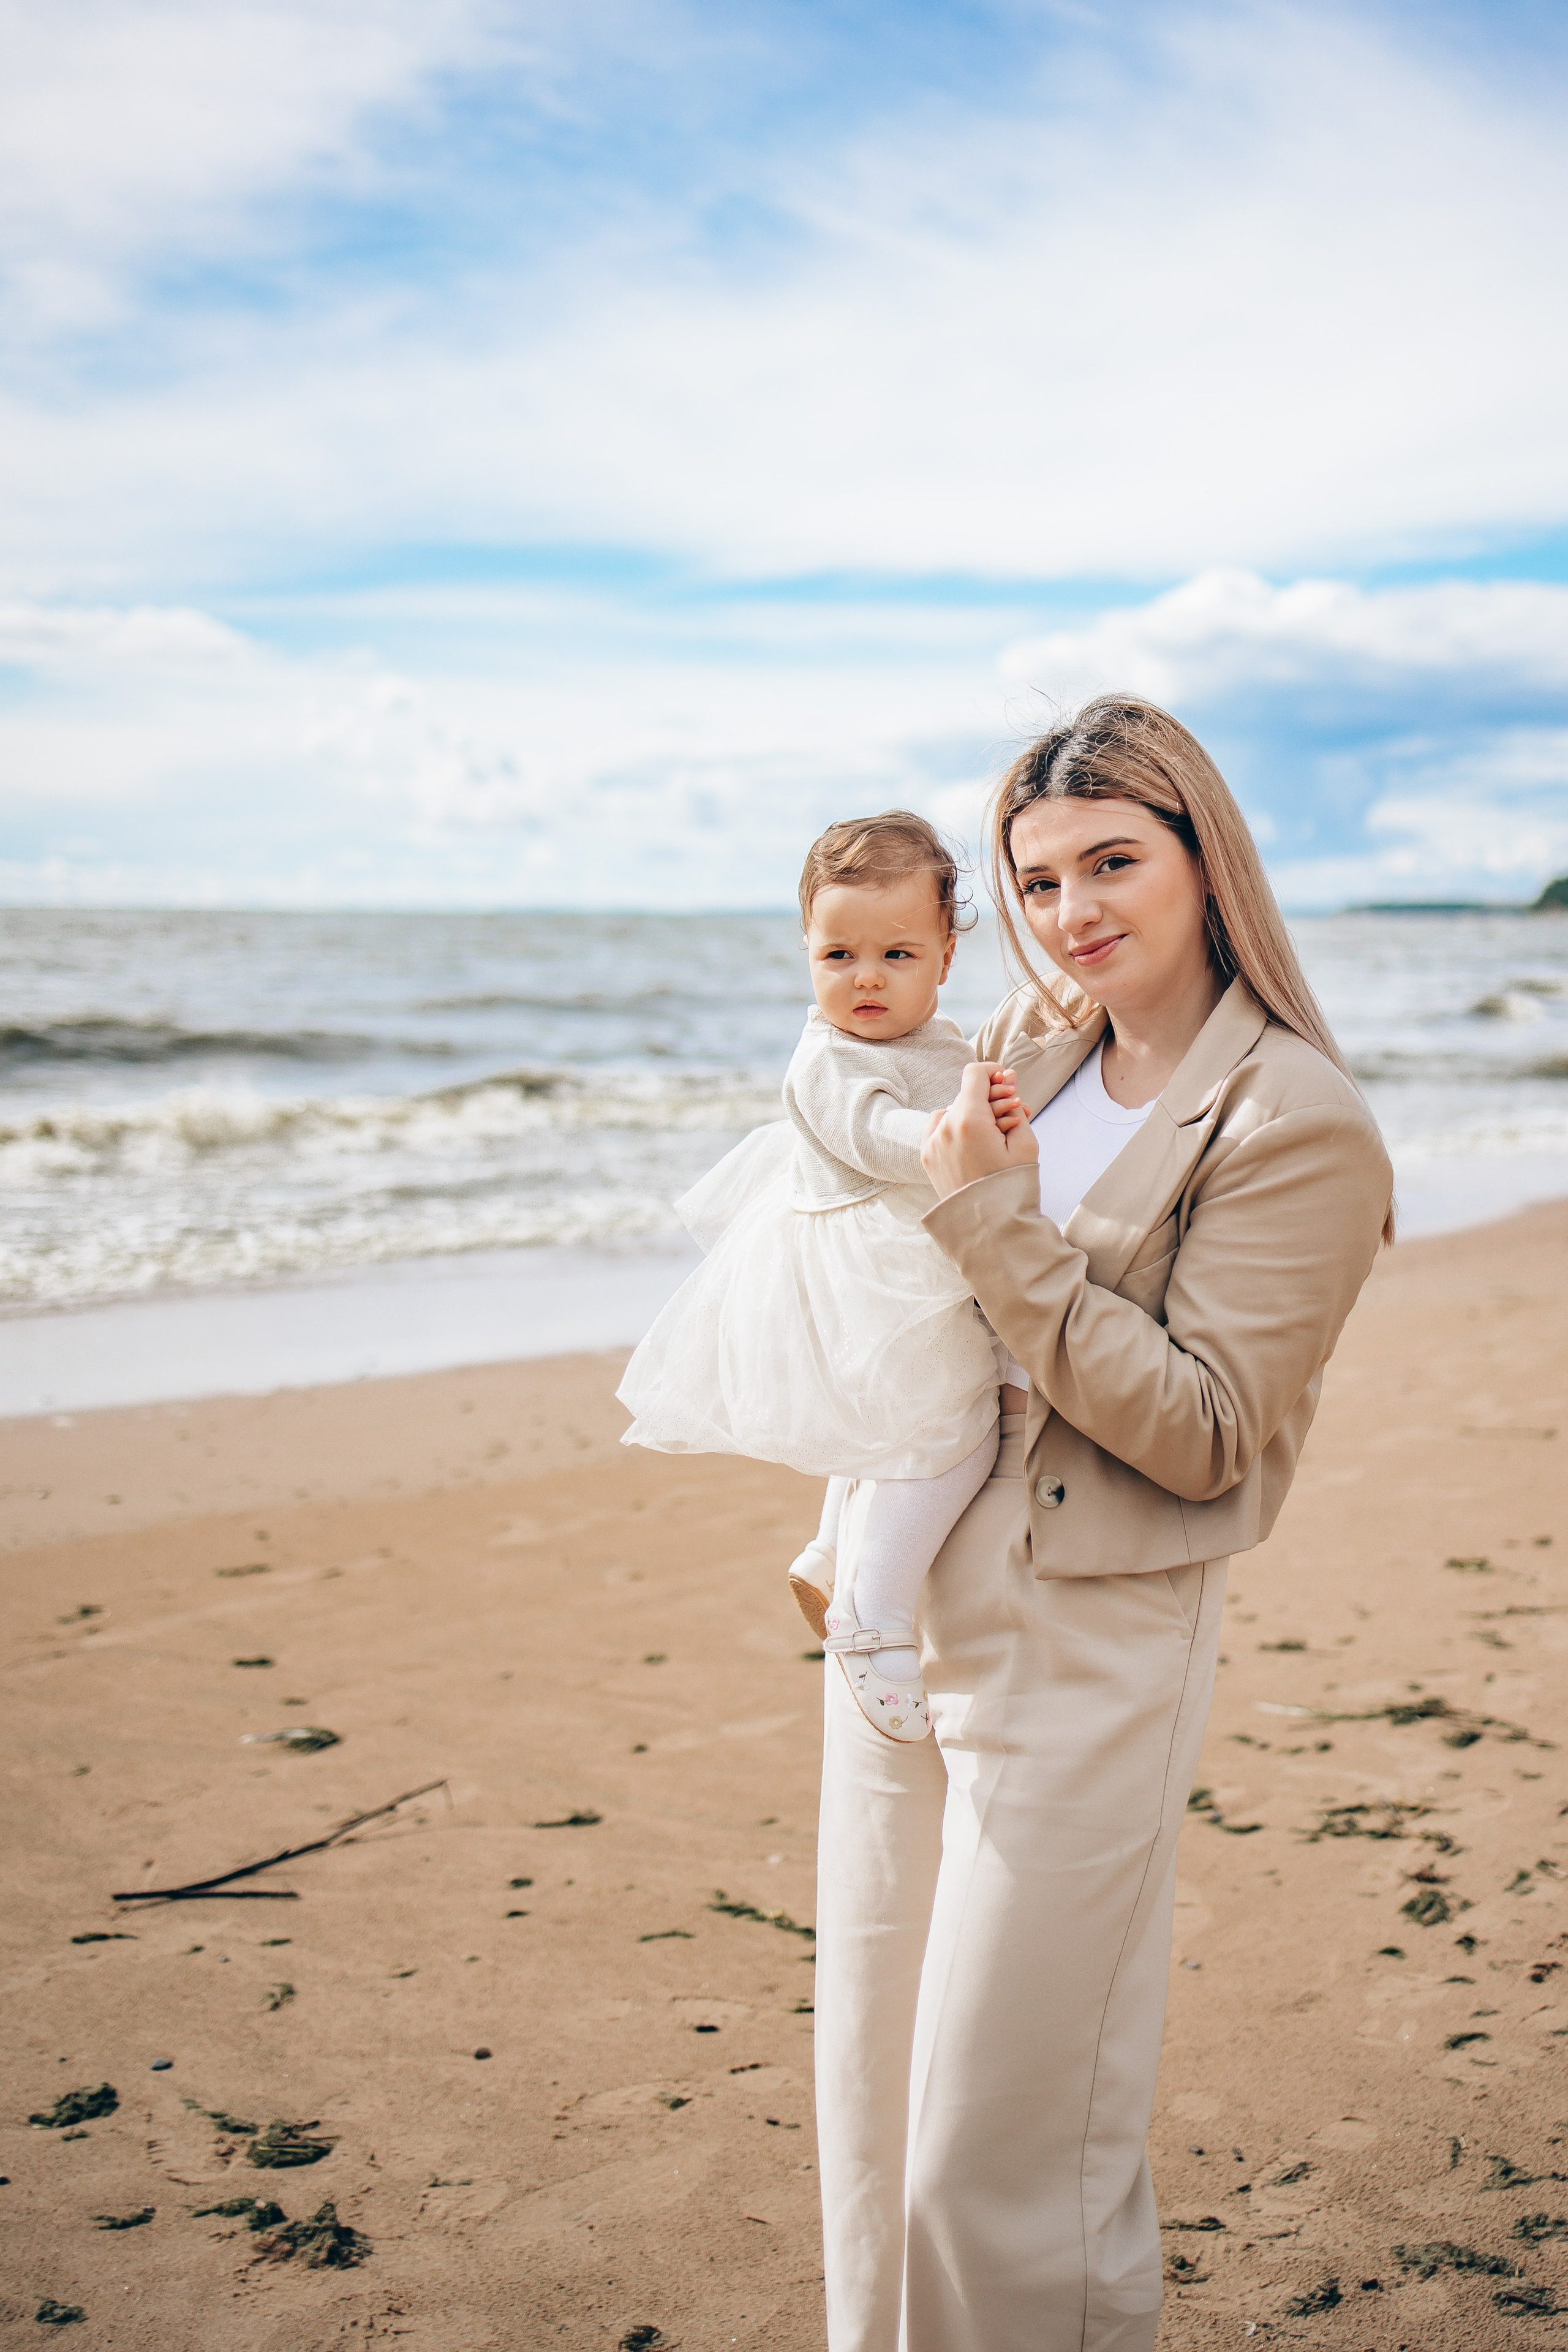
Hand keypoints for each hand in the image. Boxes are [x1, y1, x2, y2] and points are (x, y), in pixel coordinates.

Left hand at [922, 1062, 1038, 1201]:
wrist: (990, 1226)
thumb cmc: (1012, 1185)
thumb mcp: (1025, 1142)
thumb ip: (1014, 1104)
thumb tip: (1007, 1077)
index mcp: (969, 1120)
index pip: (975, 1074)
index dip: (994, 1072)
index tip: (1008, 1084)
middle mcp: (944, 1127)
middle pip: (966, 1094)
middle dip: (991, 1099)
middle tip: (1013, 1117)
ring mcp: (931, 1142)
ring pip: (953, 1110)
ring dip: (973, 1115)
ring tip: (994, 1138)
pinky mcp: (926, 1155)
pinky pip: (940, 1127)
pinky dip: (956, 1128)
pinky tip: (973, 1145)